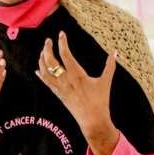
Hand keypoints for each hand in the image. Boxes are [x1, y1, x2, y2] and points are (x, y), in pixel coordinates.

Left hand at [35, 32, 119, 154]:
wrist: (92, 120)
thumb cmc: (100, 100)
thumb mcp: (106, 82)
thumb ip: (110, 66)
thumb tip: (115, 52)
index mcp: (77, 74)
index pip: (65, 54)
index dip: (62, 43)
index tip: (61, 34)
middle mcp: (66, 80)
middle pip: (51, 61)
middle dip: (48, 48)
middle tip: (48, 40)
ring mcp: (60, 87)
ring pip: (45, 71)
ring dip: (42, 60)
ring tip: (43, 51)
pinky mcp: (58, 94)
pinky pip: (46, 83)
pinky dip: (41, 75)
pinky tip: (38, 70)